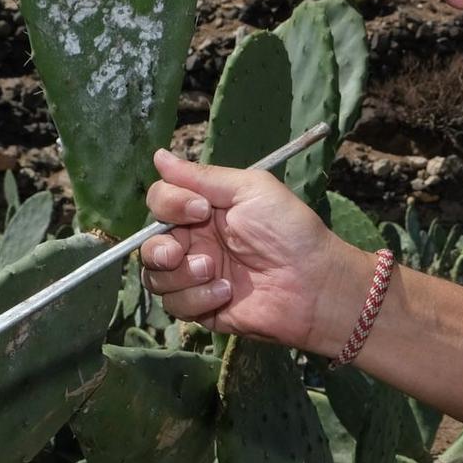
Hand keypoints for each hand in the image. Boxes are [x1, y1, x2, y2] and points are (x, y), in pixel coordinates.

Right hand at [141, 148, 370, 353]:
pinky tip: (226, 293)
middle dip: (159, 249)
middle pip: (148, 244)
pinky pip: (175, 304)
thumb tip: (159, 155)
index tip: (200, 211)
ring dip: (181, 275)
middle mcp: (195, 242)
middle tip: (181, 252)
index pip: (160, 201)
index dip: (169, 204)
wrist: (314, 284)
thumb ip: (201, 176)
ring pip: (155, 277)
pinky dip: (197, 298)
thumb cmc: (290, 231)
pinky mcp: (202, 307)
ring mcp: (197, 276)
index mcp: (203, 210)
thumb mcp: (249, 190)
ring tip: (214, 271)